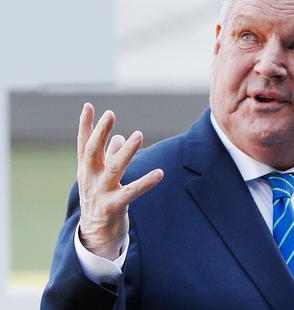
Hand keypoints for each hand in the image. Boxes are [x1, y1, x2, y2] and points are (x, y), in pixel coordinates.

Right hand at [77, 103, 163, 259]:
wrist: (95, 238)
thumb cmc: (100, 202)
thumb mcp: (101, 178)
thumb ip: (109, 158)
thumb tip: (117, 139)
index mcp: (86, 170)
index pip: (83, 144)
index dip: (86, 125)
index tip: (89, 105)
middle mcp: (90, 179)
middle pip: (92, 152)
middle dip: (100, 132)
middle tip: (110, 114)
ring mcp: (100, 194)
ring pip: (113, 168)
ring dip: (126, 151)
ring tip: (138, 134)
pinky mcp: (112, 208)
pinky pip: (131, 193)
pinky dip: (145, 182)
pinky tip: (159, 173)